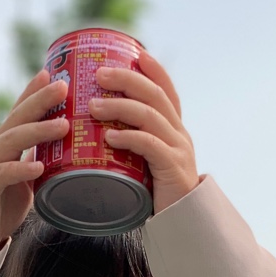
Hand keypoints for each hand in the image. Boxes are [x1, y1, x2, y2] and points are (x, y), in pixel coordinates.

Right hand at [0, 72, 69, 260]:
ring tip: (63, 125)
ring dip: (38, 131)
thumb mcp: (26, 179)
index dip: (34, 92)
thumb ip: (39, 161)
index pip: (20, 112)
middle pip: (17, 118)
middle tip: (62, 86)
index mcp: (4, 144)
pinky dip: (21, 169)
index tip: (53, 73)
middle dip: (40, 100)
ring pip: (12, 141)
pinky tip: (39, 166)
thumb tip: (67, 151)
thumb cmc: (2, 206)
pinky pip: (4, 174)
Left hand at [90, 50, 198, 214]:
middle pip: (154, 95)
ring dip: (119, 107)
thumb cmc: (157, 194)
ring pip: (150, 116)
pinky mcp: (172, 168)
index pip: (167, 90)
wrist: (182, 223)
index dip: (154, 69)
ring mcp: (178, 149)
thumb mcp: (147, 162)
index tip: (135, 53)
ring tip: (92, 106)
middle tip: (98, 74)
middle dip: (126, 80)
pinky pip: (150, 145)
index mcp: (175, 129)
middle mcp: (179, 133)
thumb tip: (98, 130)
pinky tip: (110, 136)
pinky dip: (128, 137)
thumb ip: (133, 144)